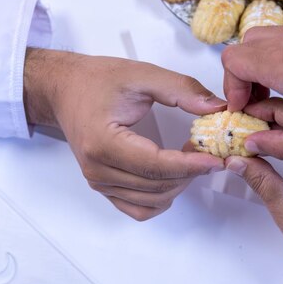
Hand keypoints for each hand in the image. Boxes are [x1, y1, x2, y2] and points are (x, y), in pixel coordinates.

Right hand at [24, 48, 225, 220]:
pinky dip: (162, 198)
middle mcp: (97, 169)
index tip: (215, 158)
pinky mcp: (104, 188)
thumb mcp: (142, 75)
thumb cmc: (98, 80)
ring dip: (179, 183)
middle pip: (158, 186)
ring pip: (153, 200)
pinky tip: (173, 176)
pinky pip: (139, 208)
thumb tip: (216, 108)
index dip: (190, 165)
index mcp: (103, 142)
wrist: (66, 89)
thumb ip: (181, 90)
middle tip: (208, 149)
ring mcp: (99, 182)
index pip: (156, 166)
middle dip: (190, 172)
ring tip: (191, 158)